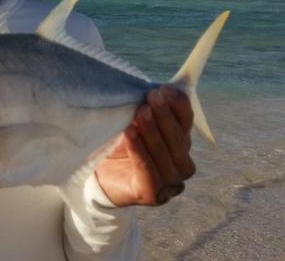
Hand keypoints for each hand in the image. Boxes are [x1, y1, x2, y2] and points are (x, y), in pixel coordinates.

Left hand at [95, 85, 195, 205]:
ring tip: (140, 113)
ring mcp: (170, 183)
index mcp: (181, 143)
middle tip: (152, 96)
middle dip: (165, 115)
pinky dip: (140, 151)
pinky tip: (130, 134)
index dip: (179, 105)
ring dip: (153, 132)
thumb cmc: (119, 144)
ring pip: (167, 156)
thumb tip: (154, 88)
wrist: (97, 175)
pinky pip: (149, 173)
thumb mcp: (133, 122)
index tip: (166, 88)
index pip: (186, 122)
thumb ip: (145, 109)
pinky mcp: (152, 195)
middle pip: (179, 139)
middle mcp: (181, 165)